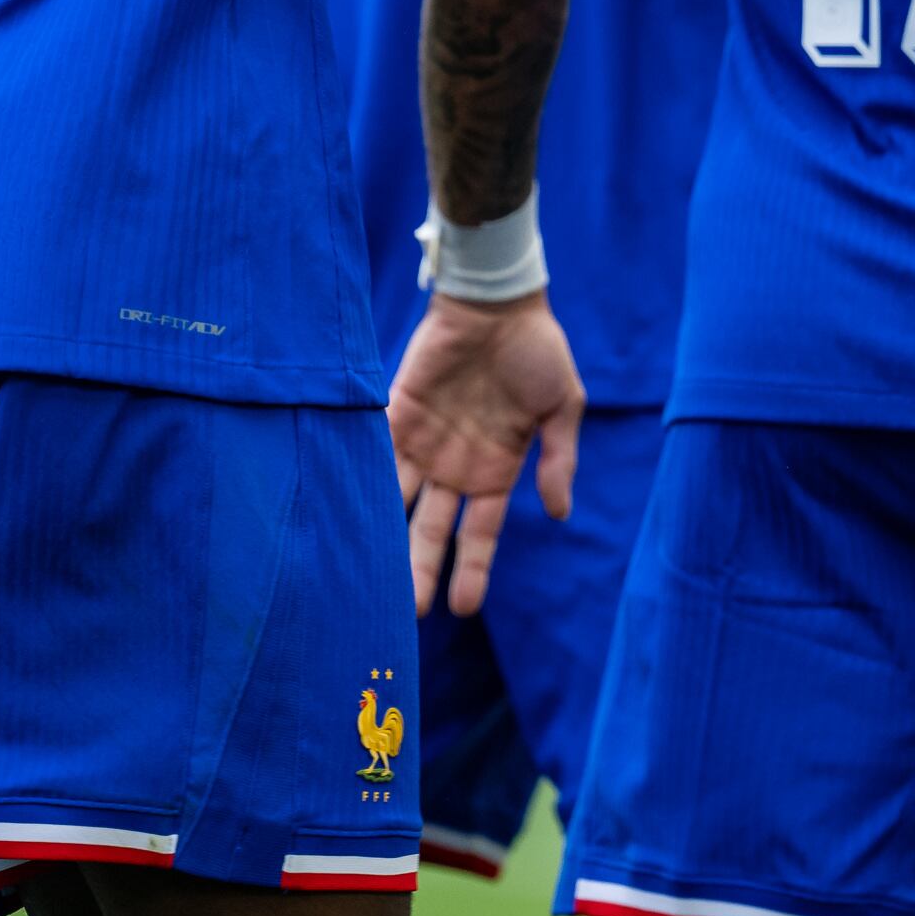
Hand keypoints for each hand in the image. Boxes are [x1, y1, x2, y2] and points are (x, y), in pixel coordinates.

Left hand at [386, 290, 584, 617]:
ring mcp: (424, 441)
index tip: (464, 608)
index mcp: (496, 469)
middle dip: (420, 569)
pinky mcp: (397, 412)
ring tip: (369, 579)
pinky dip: (365, 485)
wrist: (498, 300)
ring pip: (399, 502)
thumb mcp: (563, 406)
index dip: (471, 568)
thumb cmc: (538, 350)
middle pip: (431, 528)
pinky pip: (377, 456)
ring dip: (386, 538)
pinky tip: (351, 518)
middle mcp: (455, 465)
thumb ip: (559, 459)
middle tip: (406, 615)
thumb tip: (560, 514)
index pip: (479, 532)